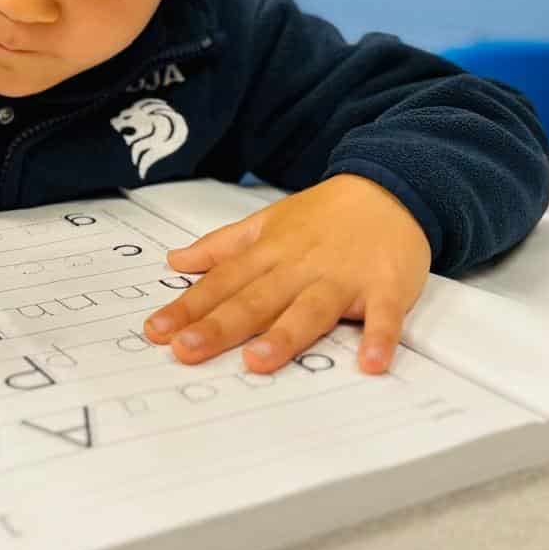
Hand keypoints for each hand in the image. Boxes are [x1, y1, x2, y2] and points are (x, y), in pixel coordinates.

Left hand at [143, 175, 430, 374]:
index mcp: (271, 252)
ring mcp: (344, 277)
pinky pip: (383, 316)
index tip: (158, 332)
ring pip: (310, 309)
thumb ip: (222, 246)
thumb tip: (175, 261)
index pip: (223, 282)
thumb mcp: (268, 221)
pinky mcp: (385, 287)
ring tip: (257, 363)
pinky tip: (371, 364)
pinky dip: (379, 338)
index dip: (189, 307)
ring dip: (285, 335)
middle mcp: (301, 266)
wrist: (391, 185)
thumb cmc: (326, 214)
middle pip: (256, 299)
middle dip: (220, 326)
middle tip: (187, 350)